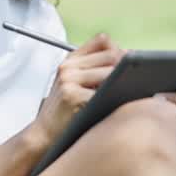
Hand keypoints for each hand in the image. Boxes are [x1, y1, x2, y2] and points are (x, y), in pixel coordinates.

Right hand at [28, 33, 125, 147]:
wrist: (43, 135)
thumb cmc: (64, 112)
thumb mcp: (74, 84)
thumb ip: (95, 69)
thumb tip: (130, 56)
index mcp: (70, 60)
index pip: (102, 41)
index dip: (119, 50)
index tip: (127, 65)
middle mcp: (68, 67)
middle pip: (111, 55)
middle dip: (125, 67)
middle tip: (132, 82)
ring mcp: (69, 80)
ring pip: (111, 72)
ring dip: (122, 84)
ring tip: (125, 94)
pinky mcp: (73, 97)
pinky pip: (105, 93)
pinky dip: (114, 99)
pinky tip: (115, 107)